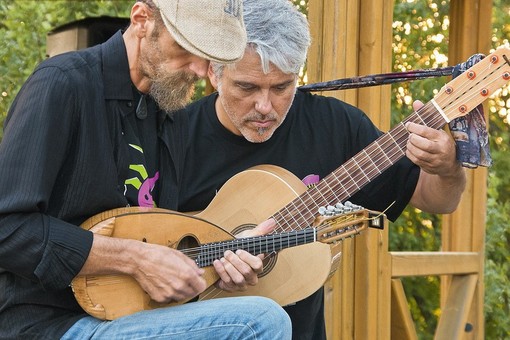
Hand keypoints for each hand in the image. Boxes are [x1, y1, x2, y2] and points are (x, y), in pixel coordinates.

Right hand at [80, 235, 206, 304]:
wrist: (139, 260)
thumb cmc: (158, 254)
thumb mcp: (178, 255)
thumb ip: (192, 265)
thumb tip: (200, 272)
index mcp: (186, 274)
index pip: (201, 287)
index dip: (200, 283)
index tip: (197, 280)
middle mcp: (179, 286)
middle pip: (193, 293)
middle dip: (191, 287)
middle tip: (184, 279)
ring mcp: (169, 294)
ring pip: (182, 297)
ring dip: (181, 291)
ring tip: (173, 281)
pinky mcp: (160, 298)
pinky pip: (170, 299)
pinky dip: (170, 294)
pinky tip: (165, 284)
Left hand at [213, 219, 275, 291]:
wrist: (222, 255)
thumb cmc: (236, 248)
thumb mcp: (247, 238)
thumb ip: (260, 231)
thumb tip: (272, 221)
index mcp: (257, 266)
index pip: (258, 265)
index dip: (248, 258)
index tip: (239, 250)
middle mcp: (251, 277)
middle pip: (247, 272)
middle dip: (235, 261)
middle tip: (227, 252)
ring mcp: (242, 284)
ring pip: (239, 279)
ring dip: (229, 267)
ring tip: (223, 258)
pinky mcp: (231, 288)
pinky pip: (228, 282)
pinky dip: (221, 271)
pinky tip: (217, 262)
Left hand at [404, 101, 460, 177]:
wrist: (449, 165)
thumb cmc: (441, 143)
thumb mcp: (437, 130)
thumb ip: (426, 117)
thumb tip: (415, 102)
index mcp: (443, 138)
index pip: (426, 131)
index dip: (414, 127)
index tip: (408, 125)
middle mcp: (441, 149)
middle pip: (422, 144)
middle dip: (412, 139)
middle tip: (410, 135)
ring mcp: (435, 160)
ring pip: (418, 154)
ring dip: (410, 147)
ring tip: (409, 142)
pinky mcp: (430, 167)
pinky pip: (416, 161)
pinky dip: (410, 154)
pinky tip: (410, 149)